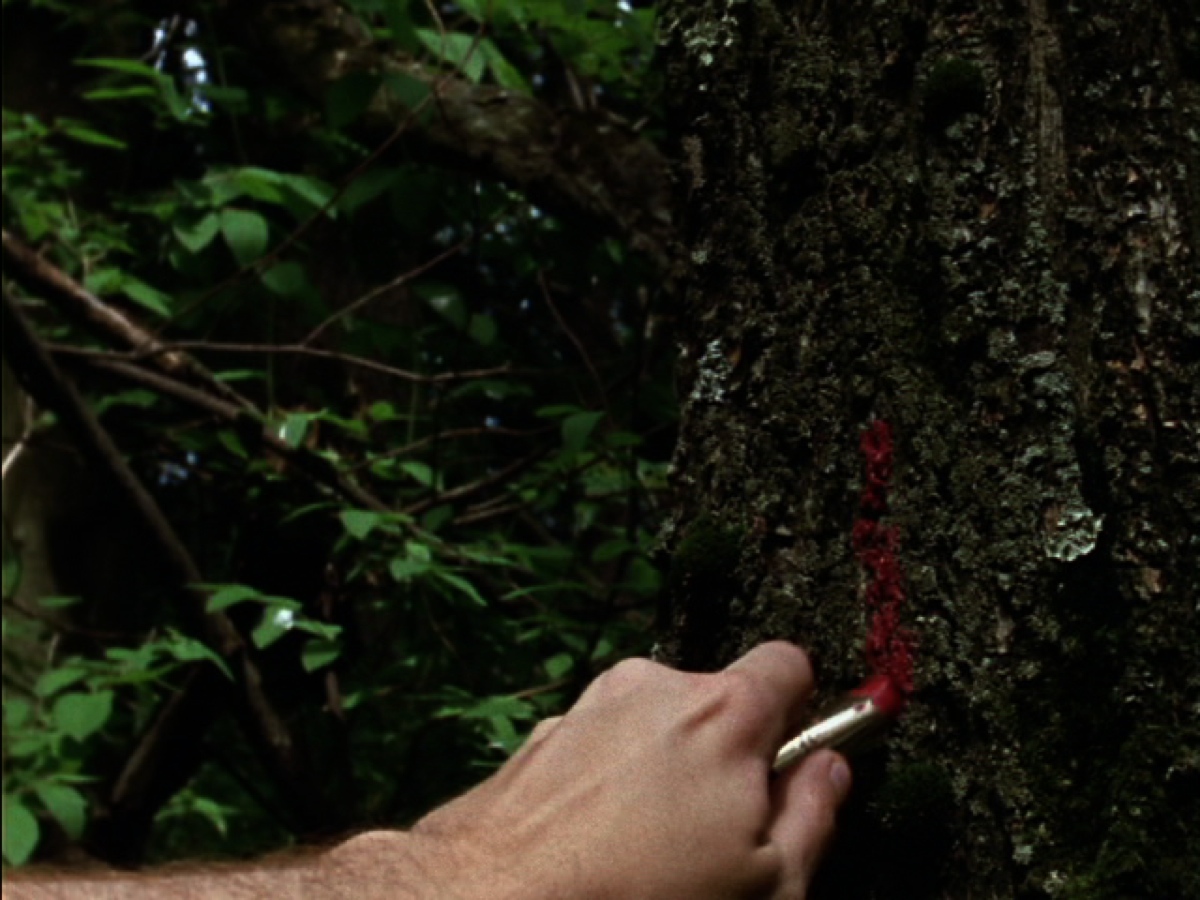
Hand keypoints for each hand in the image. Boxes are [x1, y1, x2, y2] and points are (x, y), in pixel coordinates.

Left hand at [405, 641, 850, 898]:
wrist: (493, 898)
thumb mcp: (768, 885)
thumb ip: (813, 815)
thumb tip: (829, 769)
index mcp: (724, 711)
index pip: (789, 663)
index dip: (802, 710)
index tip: (792, 762)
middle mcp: (655, 686)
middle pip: (718, 702)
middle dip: (727, 755)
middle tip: (717, 834)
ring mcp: (592, 705)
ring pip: (656, 726)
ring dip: (664, 770)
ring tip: (647, 850)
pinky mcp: (546, 734)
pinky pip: (603, 746)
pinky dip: (610, 781)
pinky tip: (597, 846)